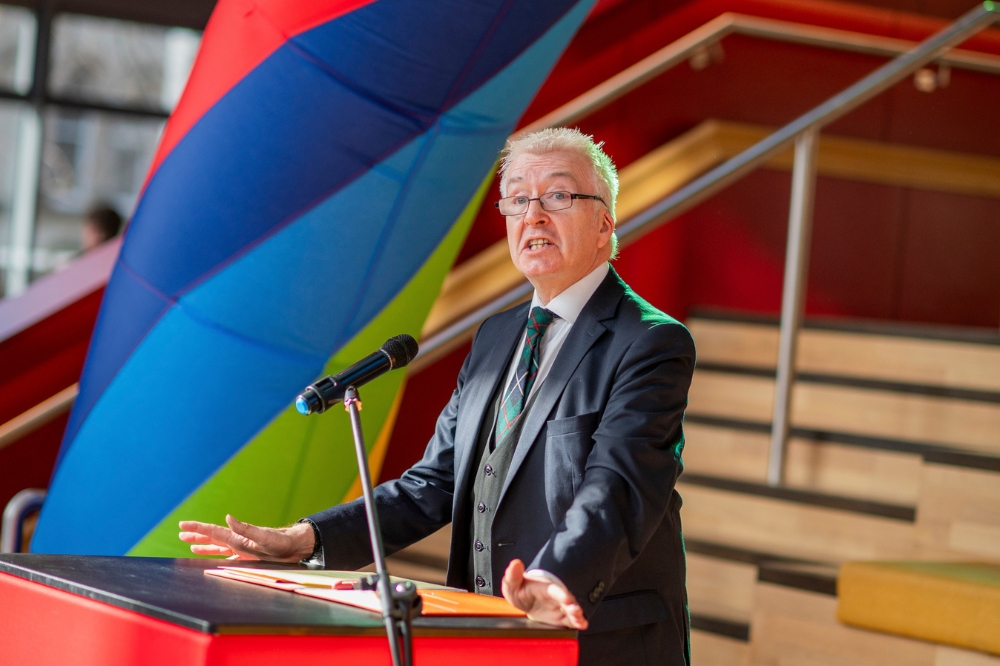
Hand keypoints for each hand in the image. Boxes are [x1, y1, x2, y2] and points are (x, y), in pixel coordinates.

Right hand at [178, 515, 315, 561]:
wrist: (294, 548)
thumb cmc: (281, 542)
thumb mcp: (263, 536)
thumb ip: (245, 528)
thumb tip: (228, 517)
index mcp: (237, 537)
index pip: (212, 531)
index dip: (197, 528)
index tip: (182, 524)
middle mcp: (237, 541)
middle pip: (211, 537)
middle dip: (196, 535)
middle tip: (180, 532)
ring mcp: (241, 549)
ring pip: (217, 547)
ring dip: (203, 545)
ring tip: (190, 544)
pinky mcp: (247, 557)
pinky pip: (226, 557)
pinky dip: (216, 557)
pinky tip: (212, 558)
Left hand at [501, 559, 587, 629]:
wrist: (526, 600)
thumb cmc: (521, 591)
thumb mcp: (512, 584)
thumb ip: (512, 575)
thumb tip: (515, 563)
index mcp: (545, 588)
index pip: (555, 590)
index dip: (561, 594)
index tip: (567, 598)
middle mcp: (555, 597)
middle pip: (567, 601)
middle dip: (572, 606)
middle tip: (576, 611)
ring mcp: (559, 608)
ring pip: (571, 611)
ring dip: (577, 615)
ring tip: (580, 620)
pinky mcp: (561, 618)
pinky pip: (571, 621)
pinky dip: (578, 622)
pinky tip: (583, 624)